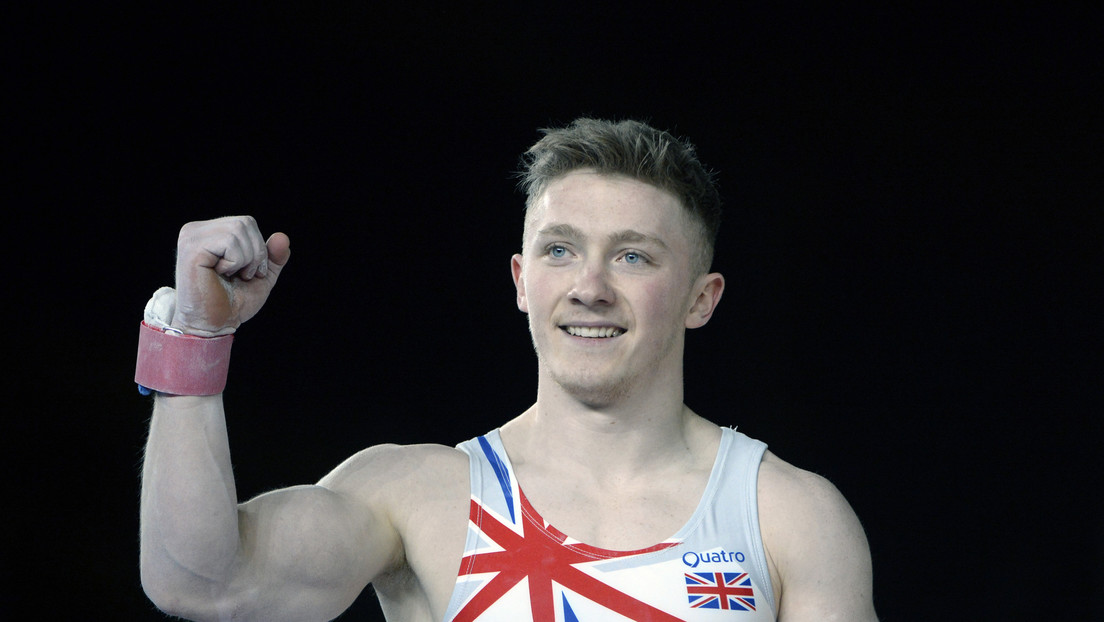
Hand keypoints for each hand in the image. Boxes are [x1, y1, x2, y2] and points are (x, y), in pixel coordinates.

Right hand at [171, 216, 290, 335]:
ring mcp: (190, 237)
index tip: (247, 273)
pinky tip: (219, 274)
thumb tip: (283, 237)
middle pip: (245, 223)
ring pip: (238, 230)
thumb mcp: (261, 276)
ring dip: (245, 260)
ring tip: (230, 276)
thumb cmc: (233, 302)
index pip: (247, 223)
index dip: (259, 249)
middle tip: (241, 276)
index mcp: (209, 232)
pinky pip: (229, 242)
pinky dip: (235, 262)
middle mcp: (196, 230)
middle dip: (255, 254)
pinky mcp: (191, 248)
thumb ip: (273, 256)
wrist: (214, 325)